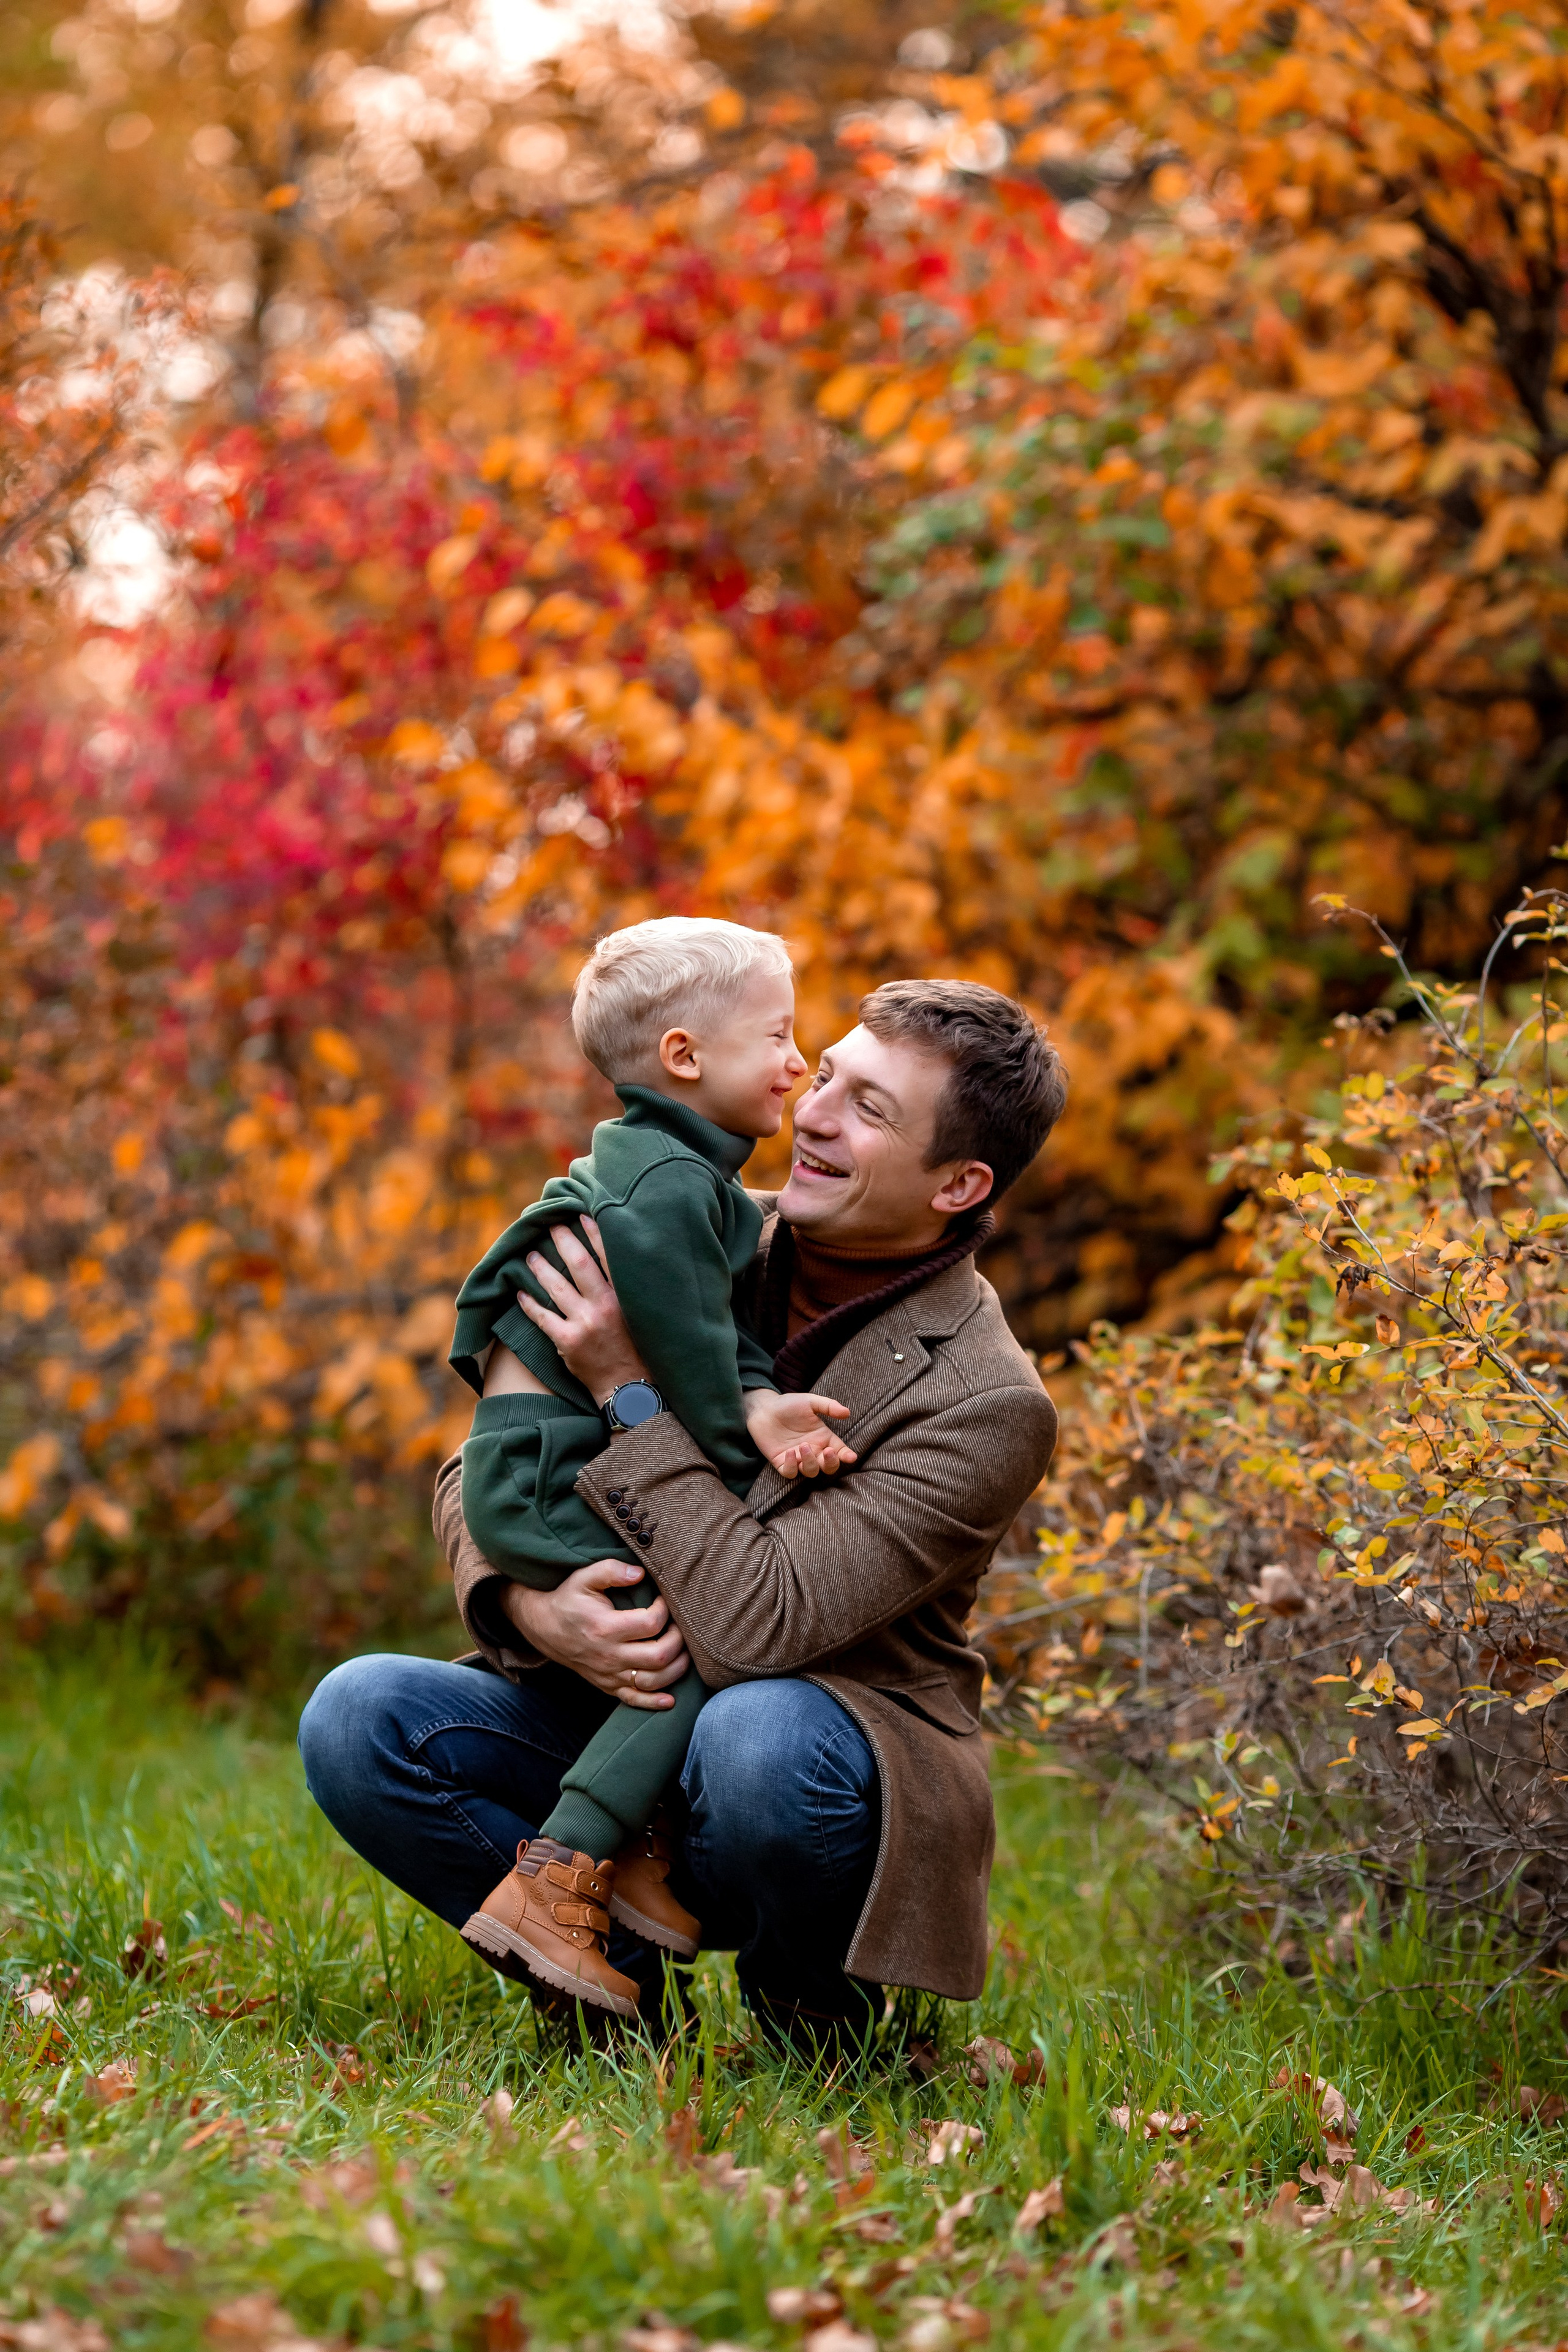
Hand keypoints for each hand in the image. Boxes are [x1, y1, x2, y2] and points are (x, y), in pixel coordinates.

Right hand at [499, 1560, 688, 1708]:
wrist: (543, 1626)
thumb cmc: (568, 1599)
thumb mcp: (584, 1577)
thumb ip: (612, 1570)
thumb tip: (640, 1573)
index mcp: (605, 1627)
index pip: (651, 1623)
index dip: (665, 1609)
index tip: (665, 1598)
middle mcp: (608, 1655)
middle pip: (658, 1656)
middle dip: (679, 1641)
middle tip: (681, 1625)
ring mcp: (608, 1674)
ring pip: (653, 1681)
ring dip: (676, 1669)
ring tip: (684, 1651)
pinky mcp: (607, 1686)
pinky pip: (634, 1700)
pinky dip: (655, 1703)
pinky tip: (671, 1700)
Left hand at [516, 1217, 647, 1404]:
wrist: (629, 1386)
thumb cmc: (638, 1348)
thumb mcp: (641, 1315)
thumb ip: (627, 1291)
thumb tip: (612, 1263)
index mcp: (625, 1296)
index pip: (608, 1256)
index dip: (594, 1232)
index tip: (580, 1215)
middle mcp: (605, 1306)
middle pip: (579, 1264)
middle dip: (563, 1241)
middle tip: (551, 1225)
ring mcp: (585, 1324)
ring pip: (556, 1288)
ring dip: (541, 1268)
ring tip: (530, 1256)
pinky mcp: (568, 1342)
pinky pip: (542, 1317)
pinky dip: (529, 1303)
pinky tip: (520, 1292)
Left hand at [743, 1389, 857, 1479]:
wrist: (763, 1409)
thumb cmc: (788, 1405)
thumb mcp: (810, 1402)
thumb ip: (828, 1406)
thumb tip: (847, 1412)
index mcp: (823, 1438)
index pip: (840, 1451)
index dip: (846, 1456)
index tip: (850, 1457)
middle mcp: (813, 1450)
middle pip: (828, 1467)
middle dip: (831, 1463)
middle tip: (827, 1452)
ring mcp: (797, 1458)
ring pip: (811, 1472)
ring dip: (810, 1462)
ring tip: (803, 1445)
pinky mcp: (782, 1463)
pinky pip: (790, 1473)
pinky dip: (792, 1466)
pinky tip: (789, 1452)